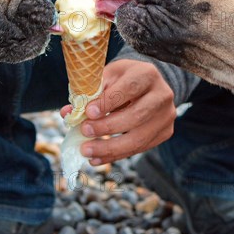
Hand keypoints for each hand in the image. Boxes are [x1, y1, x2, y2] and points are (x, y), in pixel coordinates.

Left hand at [60, 59, 175, 164]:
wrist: (147, 85)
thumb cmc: (122, 79)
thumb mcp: (108, 76)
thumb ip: (90, 92)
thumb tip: (68, 113)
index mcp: (147, 74)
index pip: (129, 88)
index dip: (108, 102)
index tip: (88, 112)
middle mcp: (162, 95)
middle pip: (136, 116)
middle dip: (107, 127)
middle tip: (84, 132)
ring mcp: (166, 116)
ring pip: (139, 138)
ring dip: (110, 148)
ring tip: (87, 152)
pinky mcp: (164, 133)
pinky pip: (139, 148)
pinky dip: (115, 155)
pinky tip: (97, 159)